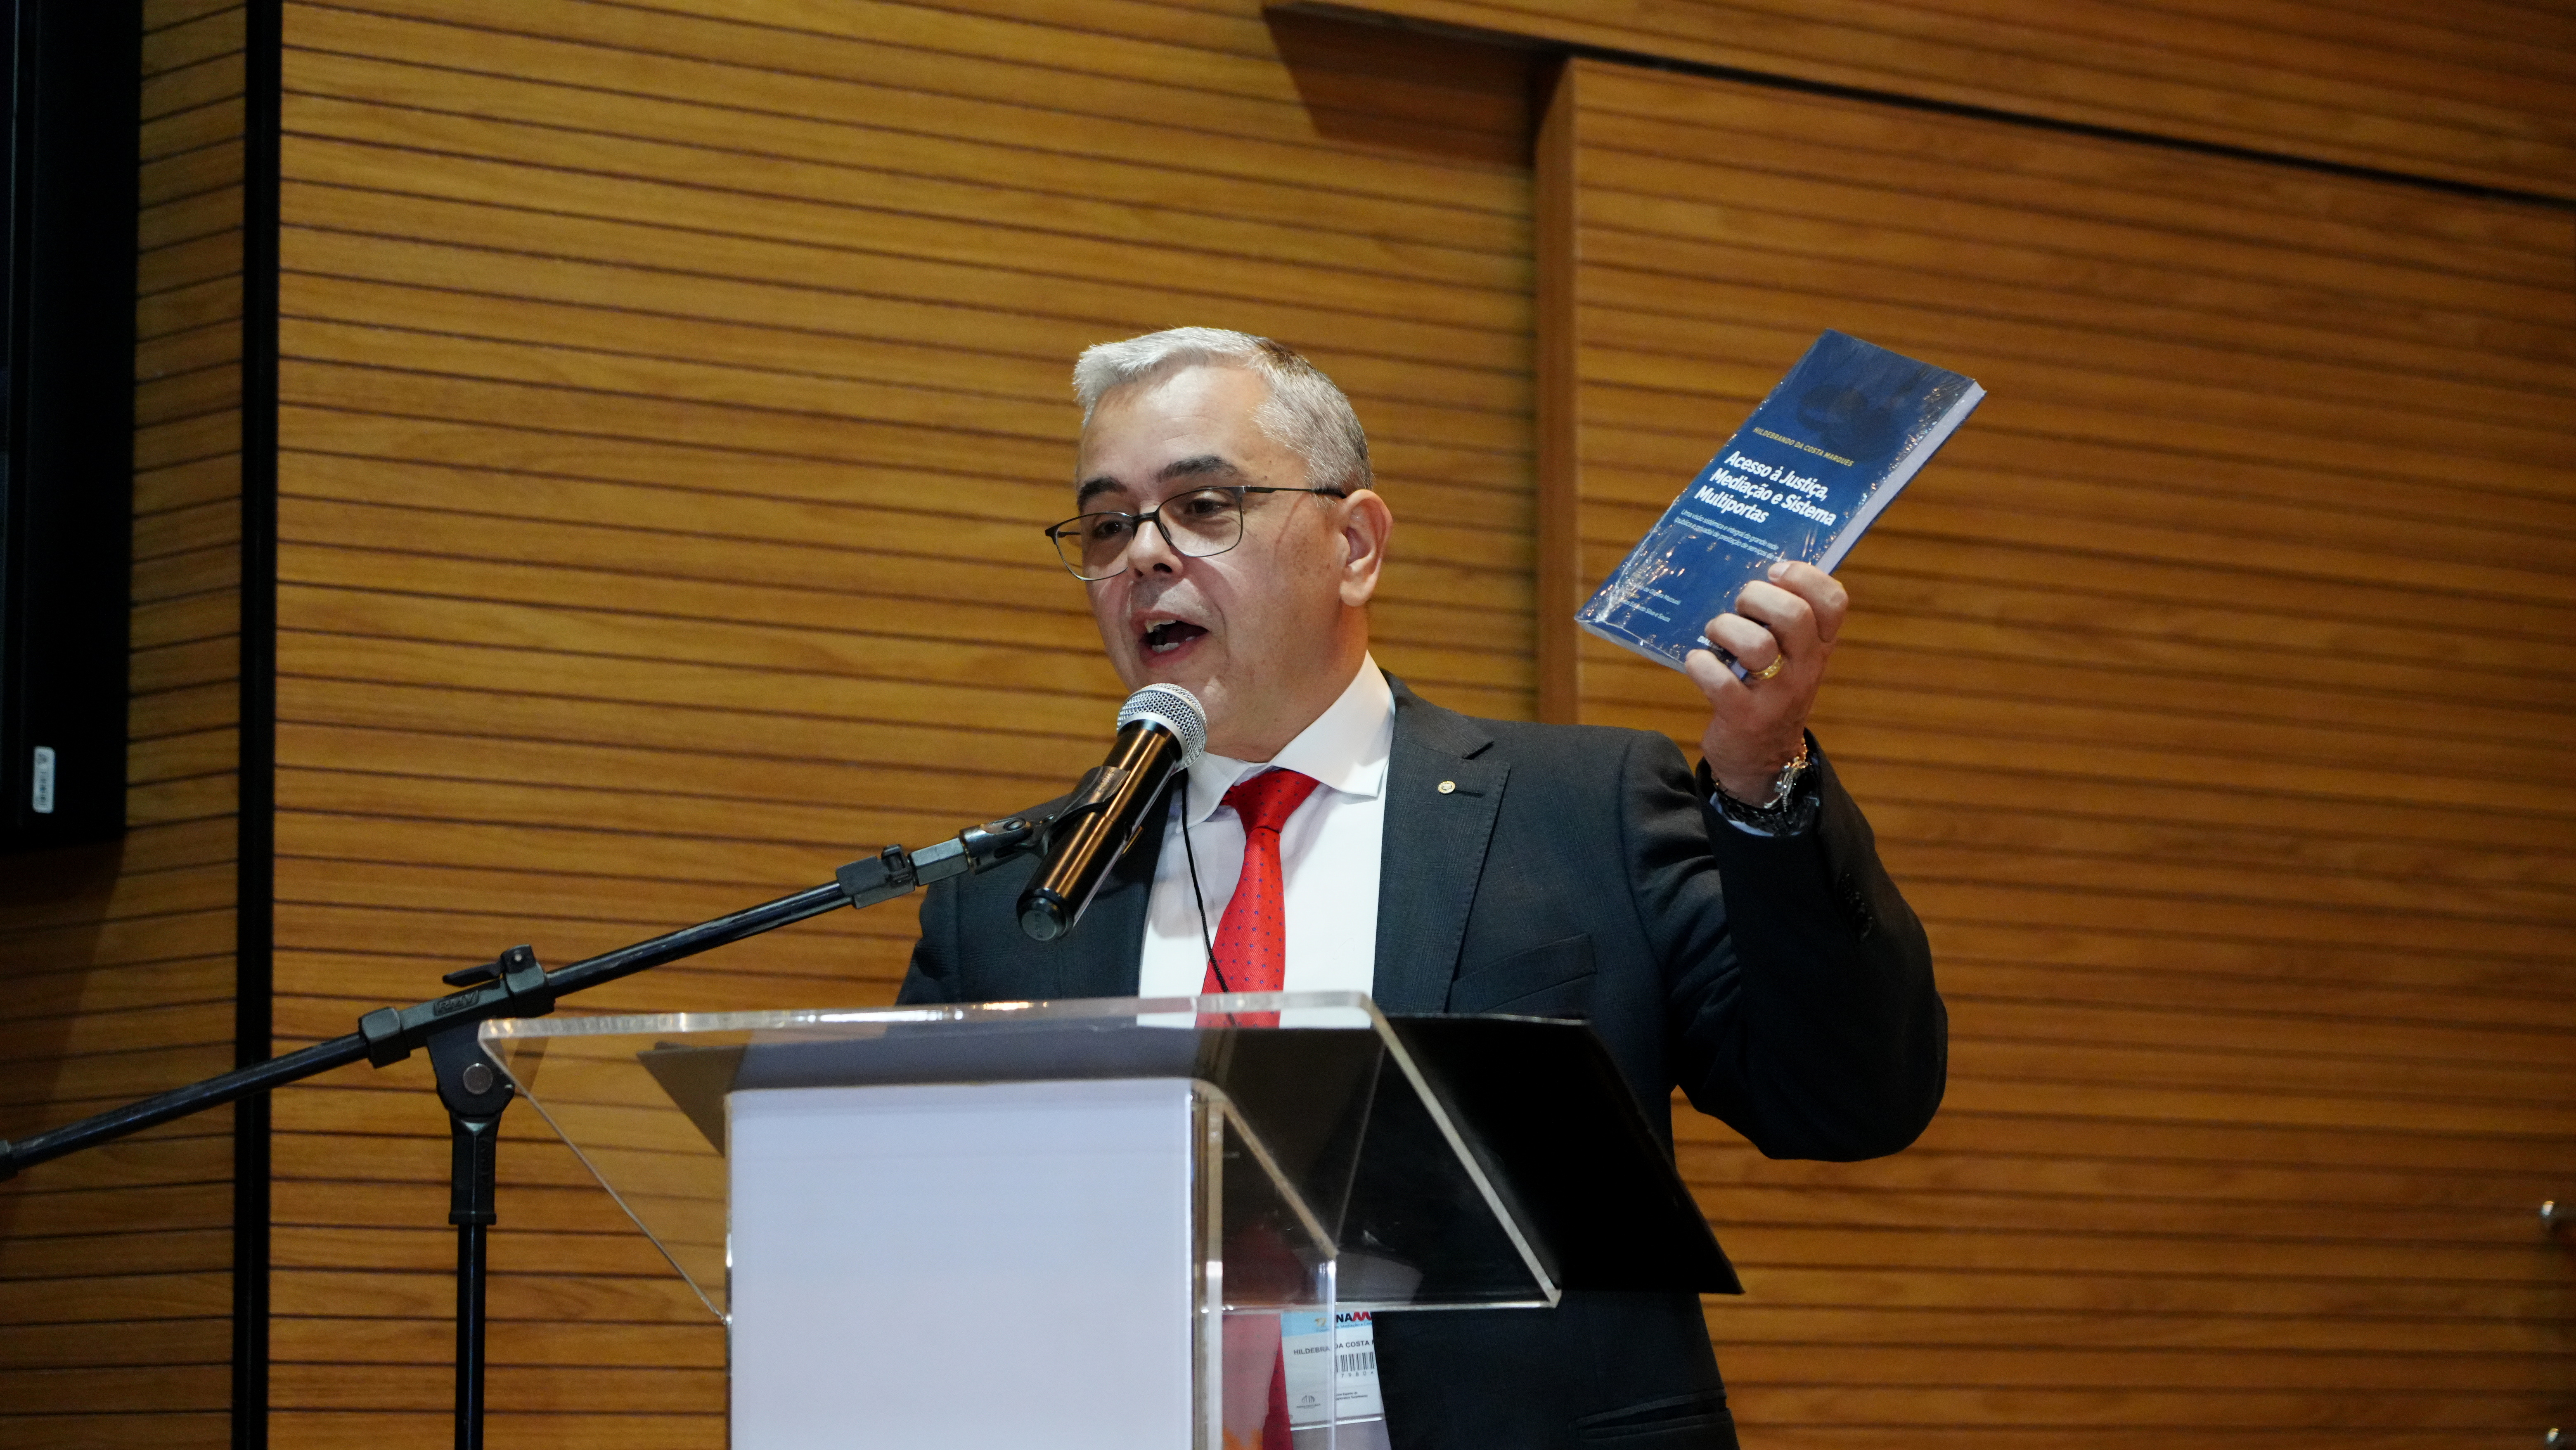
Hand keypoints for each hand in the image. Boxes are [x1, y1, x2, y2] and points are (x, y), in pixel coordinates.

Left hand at [1681, 561, 1846, 802]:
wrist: (1761, 760)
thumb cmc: (1767, 690)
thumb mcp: (1788, 657)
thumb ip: (1779, 620)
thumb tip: (1742, 569)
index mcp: (1819, 646)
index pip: (1834, 601)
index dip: (1806, 577)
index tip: (1775, 571)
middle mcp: (1806, 668)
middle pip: (1795, 615)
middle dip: (1757, 598)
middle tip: (1739, 605)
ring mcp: (1778, 695)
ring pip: (1758, 646)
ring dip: (1725, 628)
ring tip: (1715, 634)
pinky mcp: (1746, 718)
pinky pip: (1720, 681)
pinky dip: (1701, 665)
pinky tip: (1698, 662)